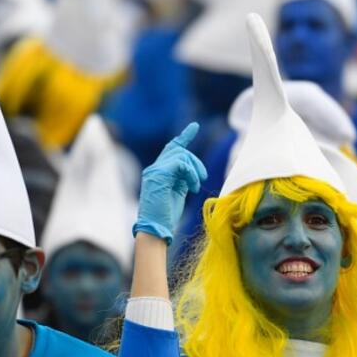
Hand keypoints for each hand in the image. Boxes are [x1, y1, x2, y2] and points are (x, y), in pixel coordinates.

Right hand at [133, 123, 206, 243]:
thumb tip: (192, 172)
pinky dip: (190, 174)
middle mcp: (154, 169)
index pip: (171, 149)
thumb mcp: (177, 193)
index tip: (194, 127)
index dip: (184, 137)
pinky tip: (193, 186)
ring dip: (194, 169)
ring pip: (181, 155)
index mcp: (158, 172)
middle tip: (203, 177)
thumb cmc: (166, 216)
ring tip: (196, 186)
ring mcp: (155, 171)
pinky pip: (180, 164)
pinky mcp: (159, 175)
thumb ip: (182, 179)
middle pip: (179, 150)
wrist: (154, 230)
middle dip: (195, 162)